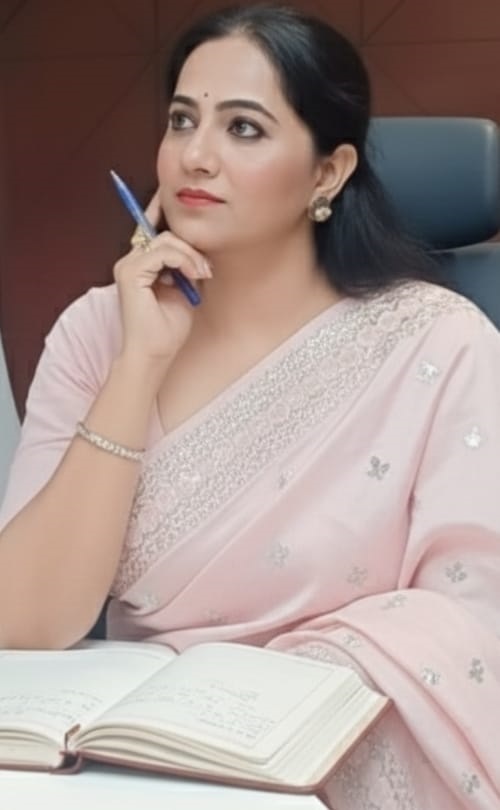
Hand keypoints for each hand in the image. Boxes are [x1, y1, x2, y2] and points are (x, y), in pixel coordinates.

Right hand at [113, 190, 211, 366]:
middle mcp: (131, 261)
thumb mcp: (187, 290)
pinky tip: (193, 275)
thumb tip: (200, 250)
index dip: (162, 209)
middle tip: (205, 269)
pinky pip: (162, 252)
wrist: (154, 355)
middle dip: (191, 246)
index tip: (176, 196)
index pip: (151, 228)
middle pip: (165, 232)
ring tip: (201, 275)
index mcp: (141, 265)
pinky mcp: (130, 273)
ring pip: (165, 239)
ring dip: (191, 255)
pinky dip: (183, 261)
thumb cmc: (168, 330)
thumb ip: (189, 267)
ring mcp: (128, 266)